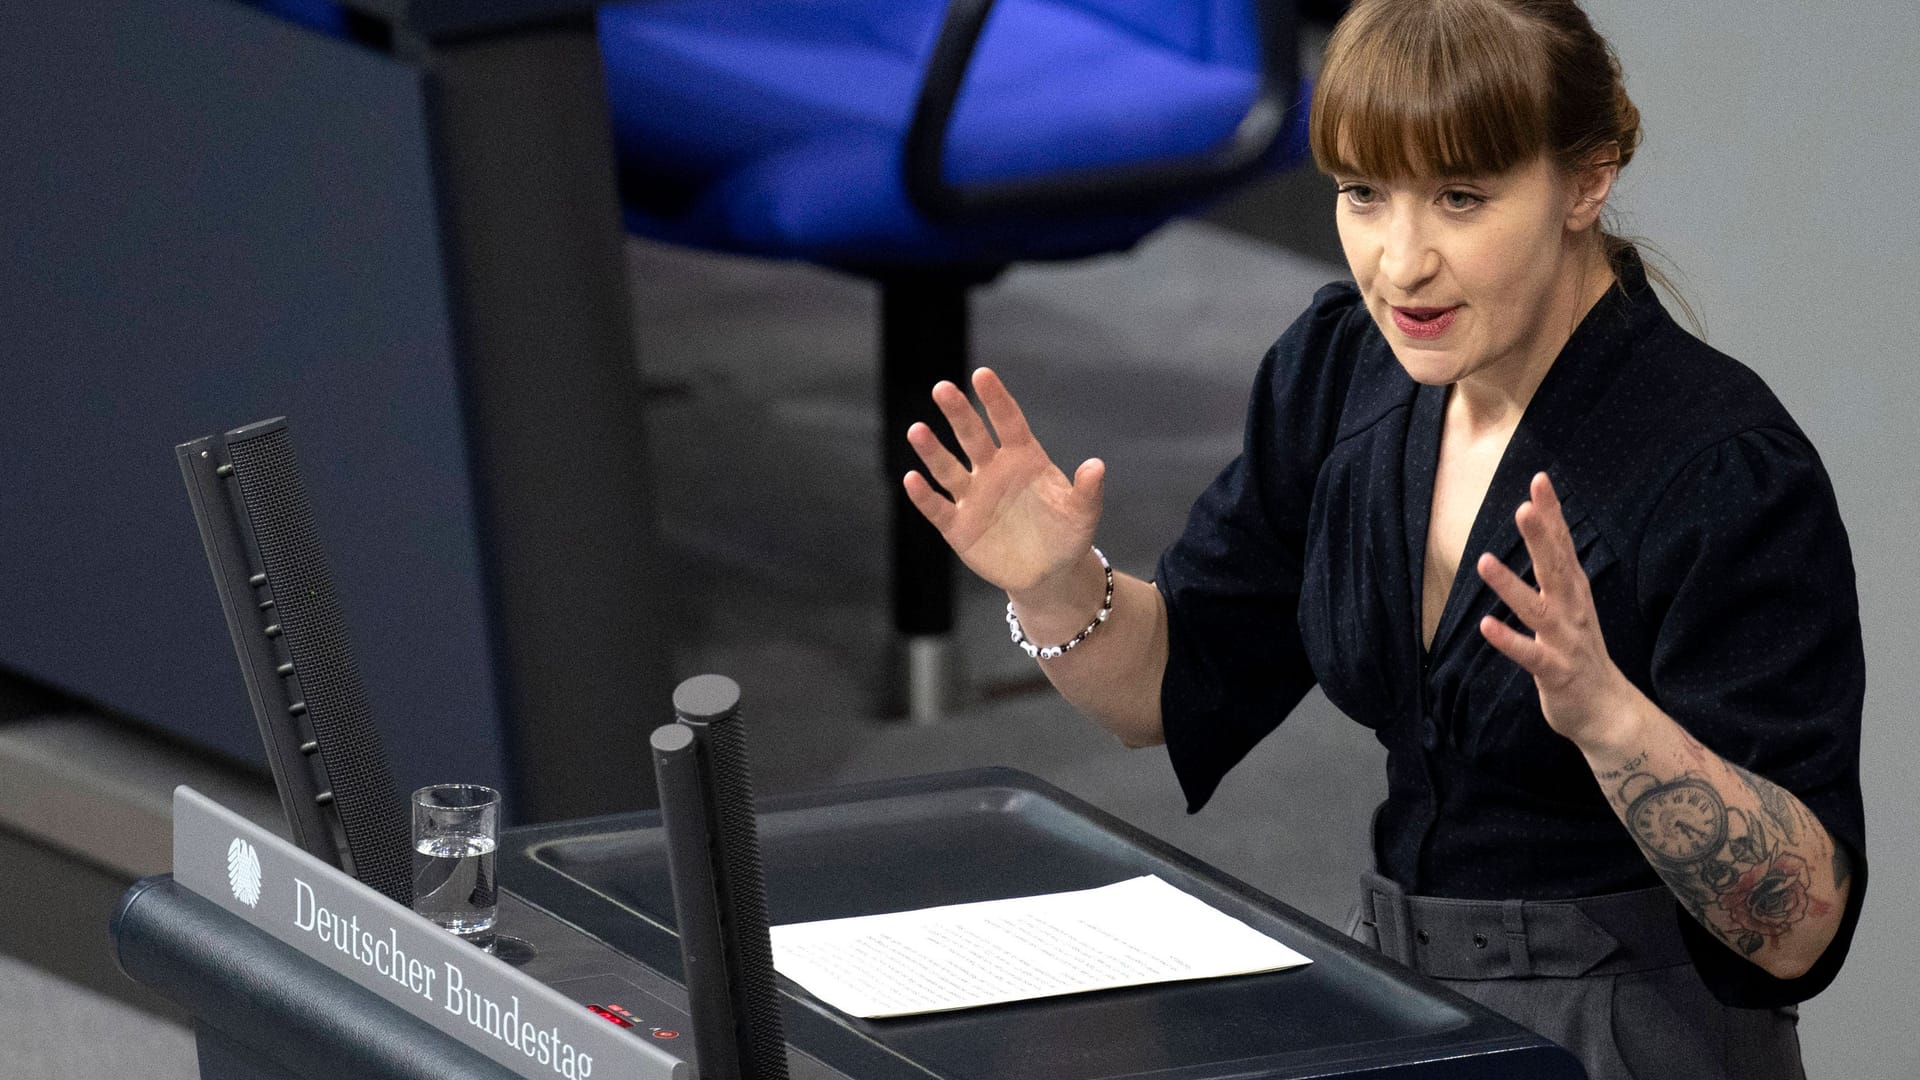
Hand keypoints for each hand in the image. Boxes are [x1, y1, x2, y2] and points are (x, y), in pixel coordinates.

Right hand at [903, 368, 1104, 597]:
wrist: (1049, 573)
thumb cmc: (1068, 534)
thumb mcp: (1083, 514)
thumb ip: (1088, 490)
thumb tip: (1097, 466)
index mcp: (1023, 458)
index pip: (1007, 421)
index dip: (995, 399)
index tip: (982, 375)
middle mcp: (993, 471)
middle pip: (972, 437)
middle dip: (958, 413)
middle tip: (943, 388)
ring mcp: (973, 497)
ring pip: (948, 469)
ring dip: (933, 451)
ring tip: (917, 430)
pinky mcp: (958, 527)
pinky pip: (938, 508)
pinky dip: (924, 496)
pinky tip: (912, 479)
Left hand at [1476, 472, 1640, 749]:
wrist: (1607, 711)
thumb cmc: (1580, 652)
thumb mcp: (1571, 605)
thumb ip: (1557, 570)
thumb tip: (1545, 528)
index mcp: (1574, 592)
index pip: (1563, 545)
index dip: (1553, 514)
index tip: (1540, 480)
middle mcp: (1573, 611)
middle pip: (1556, 568)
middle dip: (1541, 537)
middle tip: (1525, 506)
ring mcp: (1565, 642)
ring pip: (1537, 610)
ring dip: (1511, 586)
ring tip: (1484, 561)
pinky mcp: (1555, 672)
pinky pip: (1529, 655)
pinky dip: (1508, 641)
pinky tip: (1485, 626)